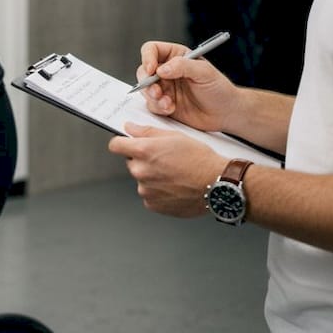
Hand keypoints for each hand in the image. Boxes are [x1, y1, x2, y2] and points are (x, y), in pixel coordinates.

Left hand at [107, 124, 227, 217]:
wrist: (217, 183)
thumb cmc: (200, 159)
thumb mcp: (175, 136)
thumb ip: (147, 132)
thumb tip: (130, 128)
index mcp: (144, 151)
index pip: (115, 145)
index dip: (122, 143)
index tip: (126, 144)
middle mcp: (141, 171)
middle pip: (131, 163)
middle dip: (143, 160)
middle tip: (164, 160)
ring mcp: (146, 190)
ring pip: (142, 179)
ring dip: (152, 177)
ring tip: (174, 174)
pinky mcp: (153, 205)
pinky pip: (150, 195)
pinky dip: (158, 192)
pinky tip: (174, 186)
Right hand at [135, 40, 240, 132]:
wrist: (225, 113)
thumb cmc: (219, 89)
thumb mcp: (204, 72)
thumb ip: (183, 66)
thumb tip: (162, 69)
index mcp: (176, 56)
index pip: (152, 50)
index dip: (147, 58)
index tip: (152, 69)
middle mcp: (167, 71)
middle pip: (143, 70)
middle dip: (147, 82)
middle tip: (157, 91)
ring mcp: (164, 88)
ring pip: (145, 89)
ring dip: (153, 96)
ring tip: (167, 102)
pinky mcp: (163, 104)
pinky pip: (151, 104)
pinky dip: (158, 107)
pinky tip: (171, 108)